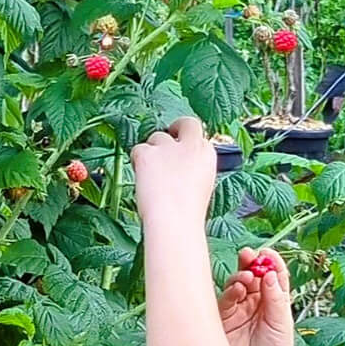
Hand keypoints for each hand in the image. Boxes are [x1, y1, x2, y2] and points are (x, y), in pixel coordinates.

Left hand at [130, 116, 215, 237]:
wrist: (174, 223)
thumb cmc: (187, 215)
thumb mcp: (201, 186)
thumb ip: (193, 168)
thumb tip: (181, 166)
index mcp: (207, 154)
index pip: (199, 133)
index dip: (188, 139)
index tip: (181, 148)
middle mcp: (190, 145)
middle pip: (185, 123)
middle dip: (175, 128)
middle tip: (164, 143)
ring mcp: (168, 147)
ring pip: (156, 137)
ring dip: (153, 152)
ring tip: (152, 177)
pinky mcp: (147, 153)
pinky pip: (137, 149)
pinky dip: (137, 161)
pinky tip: (142, 178)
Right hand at [219, 247, 296, 345]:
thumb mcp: (282, 322)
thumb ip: (276, 297)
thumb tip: (270, 273)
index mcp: (273, 300)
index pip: (272, 275)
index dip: (270, 262)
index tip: (267, 253)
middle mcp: (255, 301)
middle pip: (252, 275)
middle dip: (251, 262)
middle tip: (250, 255)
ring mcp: (238, 308)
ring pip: (237, 283)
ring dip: (241, 275)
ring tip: (247, 277)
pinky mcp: (223, 317)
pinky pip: (226, 298)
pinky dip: (231, 290)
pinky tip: (237, 289)